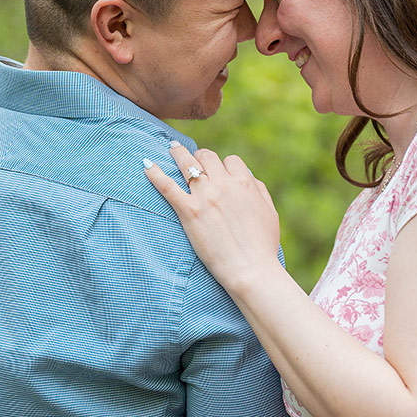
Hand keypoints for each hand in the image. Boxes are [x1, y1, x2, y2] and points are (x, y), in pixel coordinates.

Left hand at [145, 142, 281, 292]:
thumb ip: (259, 190)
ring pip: (187, 164)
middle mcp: (223, 184)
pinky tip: (146, 164)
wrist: (250, 269)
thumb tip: (248, 178)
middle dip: (201, 157)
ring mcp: (204, 196)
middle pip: (207, 157)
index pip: (231, 161)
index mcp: (245, 182)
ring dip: (178, 153)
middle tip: (194, 160)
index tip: (219, 172)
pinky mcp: (189, 211)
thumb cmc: (263, 246)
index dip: (224, 166)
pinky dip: (155, 174)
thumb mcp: (269, 212)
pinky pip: (167, 186)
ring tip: (171, 148)